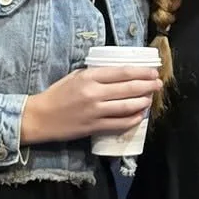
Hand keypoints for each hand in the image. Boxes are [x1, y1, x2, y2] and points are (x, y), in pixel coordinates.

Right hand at [20, 64, 162, 145]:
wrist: (40, 117)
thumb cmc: (56, 94)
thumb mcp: (75, 76)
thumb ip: (96, 74)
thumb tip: (120, 73)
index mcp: (89, 77)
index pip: (122, 72)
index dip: (141, 72)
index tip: (152, 71)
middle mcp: (94, 93)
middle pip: (129, 88)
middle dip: (148, 85)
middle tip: (159, 84)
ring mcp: (95, 111)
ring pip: (127, 106)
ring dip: (143, 102)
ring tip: (150, 98)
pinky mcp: (94, 127)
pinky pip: (119, 124)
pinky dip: (132, 119)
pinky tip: (140, 115)